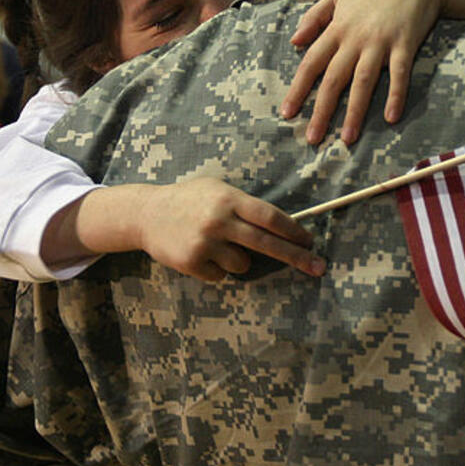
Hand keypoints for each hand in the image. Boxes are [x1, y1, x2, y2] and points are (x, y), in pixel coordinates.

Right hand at [134, 178, 324, 282]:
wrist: (146, 213)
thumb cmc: (190, 200)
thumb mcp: (217, 190)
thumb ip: (245, 205)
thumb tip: (284, 226)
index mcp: (229, 198)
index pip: (270, 217)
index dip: (294, 231)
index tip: (310, 242)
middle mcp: (219, 220)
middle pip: (267, 244)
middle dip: (296, 257)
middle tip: (318, 267)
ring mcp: (205, 243)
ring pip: (243, 264)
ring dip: (238, 259)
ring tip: (216, 245)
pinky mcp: (192, 262)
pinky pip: (221, 275)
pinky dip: (216, 269)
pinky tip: (200, 253)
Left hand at [281, 0, 447, 144]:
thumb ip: (314, 18)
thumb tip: (294, 41)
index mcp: (337, 29)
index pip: (311, 63)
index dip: (298, 89)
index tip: (287, 113)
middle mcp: (355, 38)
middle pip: (333, 79)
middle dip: (321, 110)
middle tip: (313, 139)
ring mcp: (380, 42)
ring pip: (363, 81)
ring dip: (355, 112)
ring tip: (347, 139)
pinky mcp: (405, 44)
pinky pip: (399, 74)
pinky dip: (395, 95)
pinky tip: (391, 117)